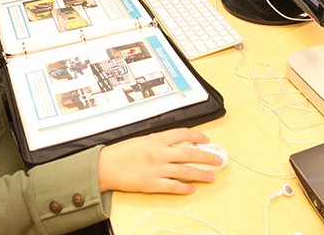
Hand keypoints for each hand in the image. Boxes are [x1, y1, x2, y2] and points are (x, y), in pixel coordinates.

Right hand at [98, 128, 218, 193]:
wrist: (105, 166)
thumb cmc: (121, 153)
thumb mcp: (143, 140)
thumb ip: (160, 141)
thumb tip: (178, 143)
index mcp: (157, 139)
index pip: (183, 134)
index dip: (198, 136)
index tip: (206, 140)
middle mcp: (159, 153)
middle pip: (190, 153)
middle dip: (207, 156)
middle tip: (218, 159)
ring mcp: (157, 169)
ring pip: (185, 171)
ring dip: (201, 174)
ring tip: (212, 176)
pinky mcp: (152, 184)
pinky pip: (173, 186)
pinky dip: (185, 188)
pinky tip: (192, 189)